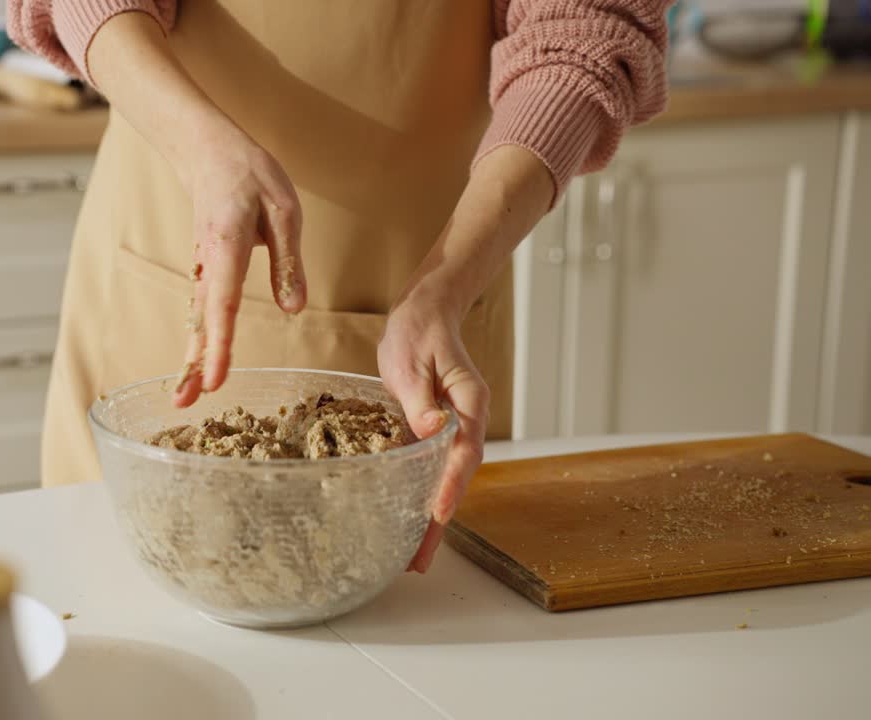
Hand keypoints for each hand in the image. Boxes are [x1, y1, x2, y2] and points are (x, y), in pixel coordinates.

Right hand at [172, 126, 305, 406]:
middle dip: (193, 364)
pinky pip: (200, 309)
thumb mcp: (284, 210)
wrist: (208, 151)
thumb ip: (287, 260)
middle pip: (200, 322)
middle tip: (184, 404)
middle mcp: (207, 264)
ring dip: (191, 358)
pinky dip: (197, 338)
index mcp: (227, 248)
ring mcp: (201, 267)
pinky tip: (196, 363)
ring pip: (196, 319)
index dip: (220, 346)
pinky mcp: (204, 270)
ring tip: (185, 396)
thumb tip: (294, 308)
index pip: (223, 306)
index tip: (217, 380)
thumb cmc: (250, 175)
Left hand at [378, 286, 488, 573]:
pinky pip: (430, 469)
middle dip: (439, 519)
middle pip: (458, 477)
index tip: (438, 514)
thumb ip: (422, 396)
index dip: (450, 486)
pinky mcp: (434, 432)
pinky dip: (420, 495)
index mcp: (470, 403)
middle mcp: (467, 421)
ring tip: (413, 556)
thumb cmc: (420, 331)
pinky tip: (403, 519)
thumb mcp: (415, 359)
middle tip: (419, 559)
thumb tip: (430, 429)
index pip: (464, 451)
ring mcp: (452, 429)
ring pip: (445, 479)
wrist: (426, 314)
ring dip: (430, 516)